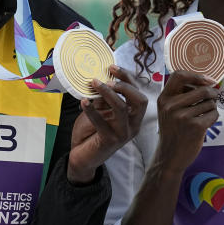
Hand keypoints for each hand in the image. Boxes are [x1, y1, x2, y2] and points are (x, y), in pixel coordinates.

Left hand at [66, 66, 147, 184]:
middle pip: (140, 101)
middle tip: (106, 80)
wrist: (84, 156)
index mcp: (134, 116)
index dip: (127, 78)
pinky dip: (91, 110)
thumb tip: (102, 77)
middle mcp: (133, 125)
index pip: (138, 93)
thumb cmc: (92, 132)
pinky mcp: (110, 141)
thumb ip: (105, 99)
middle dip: (124, 86)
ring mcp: (123, 134)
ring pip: (122, 109)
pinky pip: (101, 122)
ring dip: (107, 93)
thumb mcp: (101, 111)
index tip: (112, 67)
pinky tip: (83, 102)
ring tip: (94, 84)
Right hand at [153, 71, 218, 173]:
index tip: (208, 80)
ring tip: (203, 116)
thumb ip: (180, 95)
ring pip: (210, 103)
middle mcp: (171, 106)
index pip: (179, 75)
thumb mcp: (167, 111)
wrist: (170, 156)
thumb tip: (206, 82)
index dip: (197, 75)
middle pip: (202, 89)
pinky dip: (213, 118)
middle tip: (213, 99)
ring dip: (211, 108)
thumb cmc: (173, 131)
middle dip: (212, 93)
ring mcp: (183, 116)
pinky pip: (214, 114)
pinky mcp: (196, 127)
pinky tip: (205, 125)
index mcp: (164, 99)